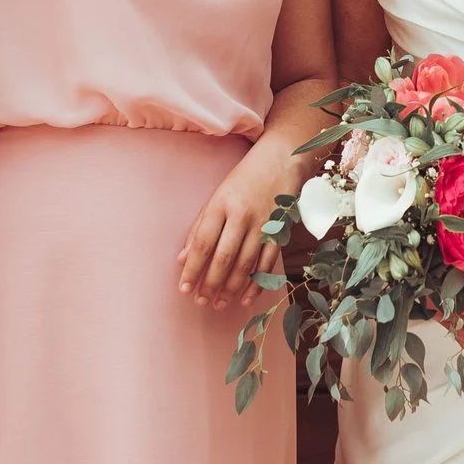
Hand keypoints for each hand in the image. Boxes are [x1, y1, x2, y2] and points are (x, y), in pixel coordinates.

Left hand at [177, 143, 288, 309]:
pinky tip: (247, 297)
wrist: (281, 159)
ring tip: (220, 304)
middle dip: (211, 284)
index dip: (192, 269)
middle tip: (201, 302)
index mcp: (220, 205)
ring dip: (231, 288)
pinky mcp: (279, 230)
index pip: (202, 243)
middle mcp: (241, 215)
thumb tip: (182, 259)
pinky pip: (267, 263)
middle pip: (223, 257)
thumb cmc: (243, 179)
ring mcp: (263, 224)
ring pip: (245, 264)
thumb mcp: (217, 197)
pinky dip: (257, 282)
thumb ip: (199, 228)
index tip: (184, 289)